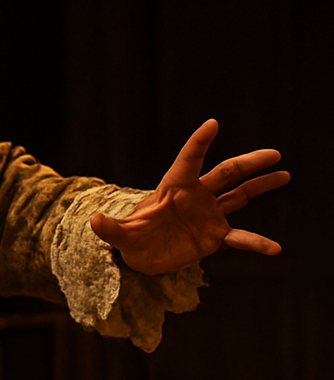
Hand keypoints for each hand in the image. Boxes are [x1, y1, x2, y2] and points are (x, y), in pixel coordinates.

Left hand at [90, 119, 288, 274]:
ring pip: (240, 195)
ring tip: (285, 174)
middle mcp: (195, 196)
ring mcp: (208, 214)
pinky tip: (275, 248)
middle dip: (249, 163)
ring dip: (262, 185)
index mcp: (173, 187)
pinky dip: (256, 242)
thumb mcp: (120, 234)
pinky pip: (240, 237)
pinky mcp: (215, 235)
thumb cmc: (132, 237)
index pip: (188, 160)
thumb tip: (94, 220)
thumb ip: (110, 228)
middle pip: (226, 173)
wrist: (143, 255)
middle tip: (274, 153)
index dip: (199, 142)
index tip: (212, 123)